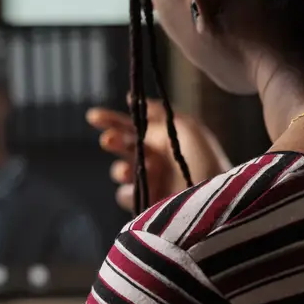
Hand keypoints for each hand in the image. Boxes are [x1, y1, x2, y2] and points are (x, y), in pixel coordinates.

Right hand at [88, 101, 230, 210]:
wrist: (211, 198)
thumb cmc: (204, 161)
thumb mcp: (185, 127)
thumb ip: (157, 112)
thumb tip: (131, 98)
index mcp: (163, 140)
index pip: (131, 126)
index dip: (110, 120)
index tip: (92, 117)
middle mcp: (155, 160)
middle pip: (122, 146)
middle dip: (113, 141)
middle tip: (109, 140)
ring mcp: (150, 183)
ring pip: (120, 172)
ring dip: (121, 169)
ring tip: (130, 171)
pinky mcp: (146, 204)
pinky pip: (126, 195)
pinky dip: (129, 191)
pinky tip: (139, 191)